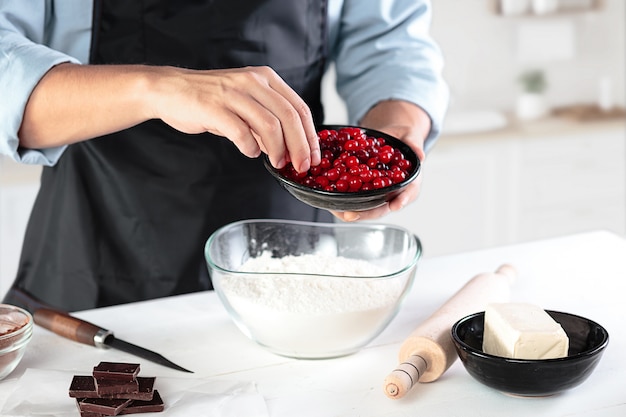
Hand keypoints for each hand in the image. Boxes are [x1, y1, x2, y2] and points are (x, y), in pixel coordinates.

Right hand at [150, 65, 319, 172]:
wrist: (170, 90)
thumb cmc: (211, 100)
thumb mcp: (245, 105)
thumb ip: (267, 124)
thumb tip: (289, 150)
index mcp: (265, 78)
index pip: (299, 108)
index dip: (310, 136)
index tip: (314, 158)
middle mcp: (252, 82)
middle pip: (289, 117)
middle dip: (300, 147)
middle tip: (301, 167)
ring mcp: (233, 93)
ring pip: (269, 125)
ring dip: (278, 150)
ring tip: (276, 163)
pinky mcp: (214, 107)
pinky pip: (241, 132)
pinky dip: (250, 147)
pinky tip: (250, 152)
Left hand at [331, 100, 429, 221]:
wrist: (390, 136)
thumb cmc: (403, 139)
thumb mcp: (411, 137)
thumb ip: (414, 145)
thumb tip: (420, 155)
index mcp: (408, 183)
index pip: (407, 194)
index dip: (401, 200)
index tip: (395, 205)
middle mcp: (392, 193)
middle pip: (381, 207)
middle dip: (367, 212)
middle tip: (352, 214)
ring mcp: (376, 192)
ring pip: (365, 207)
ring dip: (351, 210)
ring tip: (337, 211)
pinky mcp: (362, 188)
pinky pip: (353, 197)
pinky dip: (341, 199)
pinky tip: (330, 200)